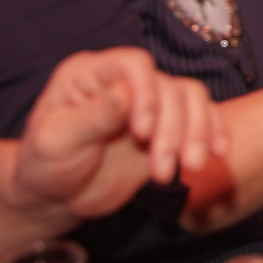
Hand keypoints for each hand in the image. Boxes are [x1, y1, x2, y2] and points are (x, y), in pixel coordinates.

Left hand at [10, 48, 227, 219]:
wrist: (54, 197)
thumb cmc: (44, 165)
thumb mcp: (56, 141)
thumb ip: (92, 116)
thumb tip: (127, 91)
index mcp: (90, 74)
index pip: (133, 65)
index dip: (147, 94)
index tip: (142, 133)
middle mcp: (125, 81)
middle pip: (168, 86)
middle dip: (172, 130)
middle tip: (162, 172)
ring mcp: (150, 102)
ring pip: (190, 99)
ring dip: (196, 134)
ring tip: (189, 169)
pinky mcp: (168, 125)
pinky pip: (201, 116)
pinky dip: (214, 132)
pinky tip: (219, 153)